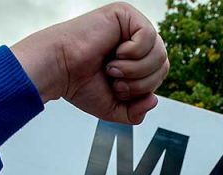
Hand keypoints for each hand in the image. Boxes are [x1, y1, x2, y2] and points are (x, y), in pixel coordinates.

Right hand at [11, 2, 168, 123]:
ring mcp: (130, 25)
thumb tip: (154, 99)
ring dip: (136, 69)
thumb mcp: (114, 108)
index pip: (160, 73)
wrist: (59, 70)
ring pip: (160, 52)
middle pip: (164, 63)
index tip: (117, 88)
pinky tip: (116, 52)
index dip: (144, 89)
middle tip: (116, 81)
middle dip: (142, 82)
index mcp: (134, 58)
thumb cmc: (80, 85)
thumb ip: (136, 112)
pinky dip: (134, 52)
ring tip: (113, 68)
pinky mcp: (124, 14)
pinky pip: (150, 35)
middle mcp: (134, 40)